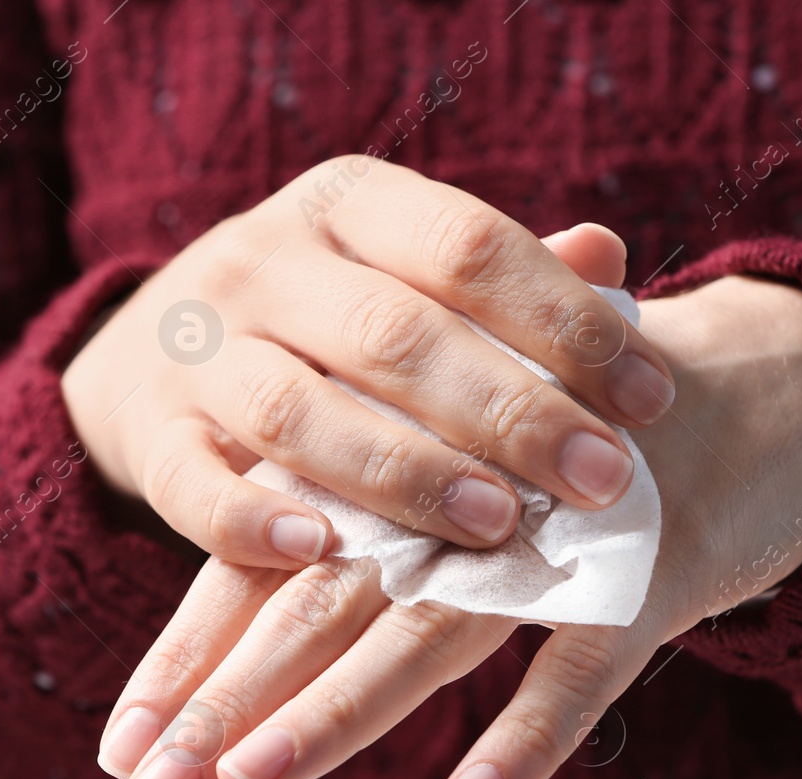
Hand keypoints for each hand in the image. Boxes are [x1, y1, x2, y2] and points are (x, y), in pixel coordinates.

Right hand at [61, 155, 676, 568]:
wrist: (156, 345)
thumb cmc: (327, 317)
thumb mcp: (401, 268)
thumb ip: (500, 275)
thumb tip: (608, 256)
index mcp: (349, 204)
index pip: (468, 245)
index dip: (565, 321)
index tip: (652, 398)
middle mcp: (265, 260)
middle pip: (393, 334)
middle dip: (510, 412)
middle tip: (605, 482)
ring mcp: (196, 347)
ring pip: (297, 412)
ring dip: (403, 473)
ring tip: (496, 527)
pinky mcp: (149, 433)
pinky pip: (191, 482)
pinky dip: (250, 521)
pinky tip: (320, 551)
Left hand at [97, 268, 801, 778]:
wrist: (772, 388)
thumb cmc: (595, 438)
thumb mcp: (480, 457)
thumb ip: (384, 507)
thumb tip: (270, 567)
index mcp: (408, 460)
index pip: (275, 560)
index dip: (194, 654)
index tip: (120, 751)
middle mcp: (465, 495)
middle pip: (324, 604)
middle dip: (229, 702)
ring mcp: (557, 532)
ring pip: (430, 630)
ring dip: (340, 708)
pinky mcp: (656, 571)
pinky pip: (585, 662)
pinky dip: (533, 727)